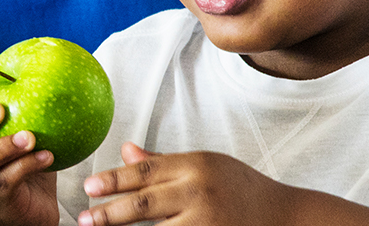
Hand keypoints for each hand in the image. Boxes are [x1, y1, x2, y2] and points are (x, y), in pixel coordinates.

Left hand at [76, 143, 294, 225]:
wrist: (284, 216)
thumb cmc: (240, 188)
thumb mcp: (205, 165)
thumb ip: (163, 163)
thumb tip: (125, 150)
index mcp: (196, 165)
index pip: (146, 172)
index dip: (114, 179)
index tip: (89, 187)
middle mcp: (200, 193)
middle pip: (144, 205)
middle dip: (109, 213)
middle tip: (84, 218)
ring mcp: (207, 222)